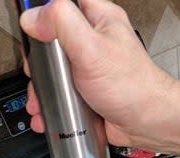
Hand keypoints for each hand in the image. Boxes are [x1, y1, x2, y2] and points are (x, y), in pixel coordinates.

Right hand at [20, 0, 173, 148]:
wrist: (146, 124)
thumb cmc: (131, 87)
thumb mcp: (92, 48)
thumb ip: (61, 24)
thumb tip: (33, 17)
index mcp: (99, 20)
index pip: (64, 5)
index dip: (45, 16)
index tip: (35, 34)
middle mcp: (94, 43)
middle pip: (53, 43)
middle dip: (39, 63)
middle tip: (38, 73)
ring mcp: (90, 71)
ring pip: (55, 73)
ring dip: (42, 90)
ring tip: (39, 102)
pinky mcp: (87, 94)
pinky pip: (63, 96)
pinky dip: (52, 107)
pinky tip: (47, 116)